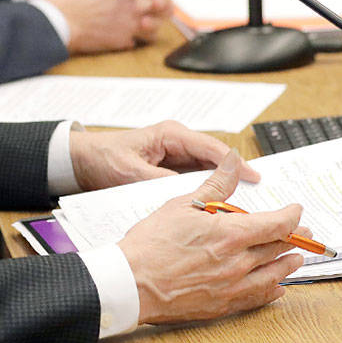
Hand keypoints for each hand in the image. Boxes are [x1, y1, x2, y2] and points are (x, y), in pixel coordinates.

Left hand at [70, 120, 259, 191]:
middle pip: (216, 159)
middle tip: (258, 194)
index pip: (211, 147)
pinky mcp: (171, 169)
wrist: (82, 161)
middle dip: (236, 176)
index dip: (235, 163)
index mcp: (171, 134)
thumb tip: (186, 194)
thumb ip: (159, 181)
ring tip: (245, 203)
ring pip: (209, 171)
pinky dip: (207, 192)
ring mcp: (176, 155)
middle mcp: (178, 141)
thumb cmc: (104, 159)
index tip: (253, 177)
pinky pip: (196, 180)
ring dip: (224, 186)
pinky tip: (219, 208)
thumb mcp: (130, 173)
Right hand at [117, 151, 308, 323]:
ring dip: (287, 265)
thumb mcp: (182, 204)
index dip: (291, 216)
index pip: (277, 224)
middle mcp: (237, 262)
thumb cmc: (152, 243)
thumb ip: (215, 185)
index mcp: (230, 234)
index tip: (296, 210)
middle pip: (278, 248)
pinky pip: (257, 300)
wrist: (131, 283)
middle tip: (305, 234)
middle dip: (294, 238)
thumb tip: (233, 161)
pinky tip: (277, 290)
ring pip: (273, 275)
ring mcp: (231, 287)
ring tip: (296, 259)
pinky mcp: (222, 306)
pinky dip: (271, 293)